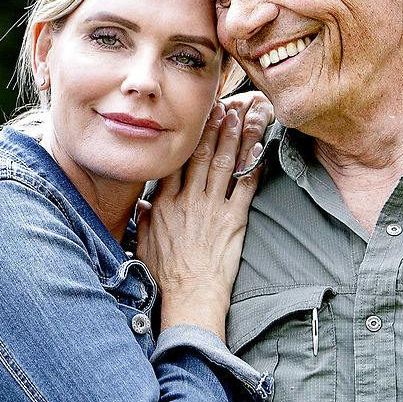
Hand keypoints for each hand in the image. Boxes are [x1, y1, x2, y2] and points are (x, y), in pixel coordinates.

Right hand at [137, 92, 272, 337]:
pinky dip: (253, 164)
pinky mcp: (233, 221)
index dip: (186, 137)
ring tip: (241, 114)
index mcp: (165, 204)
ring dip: (234, 136)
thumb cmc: (166, 275)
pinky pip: (245, 186)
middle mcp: (188, 201)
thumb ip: (145, 219)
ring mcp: (212, 209)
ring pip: (224, 163)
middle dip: (212, 127)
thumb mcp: (145, 245)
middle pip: (201, 155)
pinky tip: (260, 146)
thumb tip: (142, 203)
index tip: (194, 118)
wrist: (190, 297)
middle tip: (221, 105)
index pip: (176, 161)